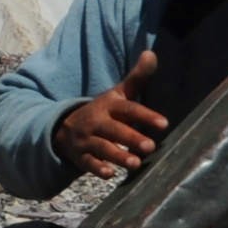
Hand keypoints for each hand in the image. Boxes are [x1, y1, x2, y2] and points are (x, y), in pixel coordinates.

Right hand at [54, 49, 170, 177]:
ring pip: (103, 148)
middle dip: (131, 138)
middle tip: (150, 146)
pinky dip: (98, 169)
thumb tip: (152, 53)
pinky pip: (88, 164)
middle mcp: (96, 122)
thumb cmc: (102, 111)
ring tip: (136, 164)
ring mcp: (87, 140)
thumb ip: (136, 78)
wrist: (64, 127)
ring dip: (118, 156)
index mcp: (108, 106)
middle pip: (114, 130)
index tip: (164, 123)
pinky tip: (109, 174)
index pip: (128, 109)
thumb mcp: (117, 94)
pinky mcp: (80, 156)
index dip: (145, 116)